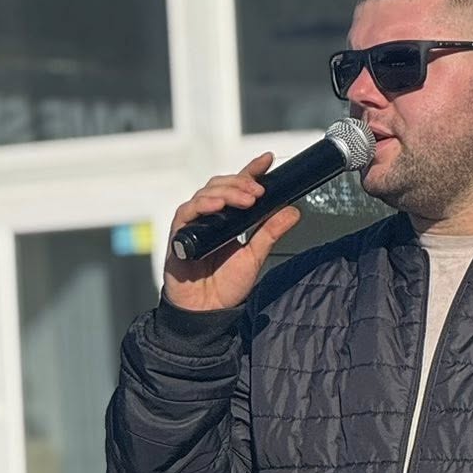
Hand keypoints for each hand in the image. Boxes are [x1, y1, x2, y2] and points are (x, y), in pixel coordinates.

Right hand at [162, 152, 300, 315]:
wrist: (206, 312)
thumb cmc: (225, 286)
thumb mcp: (255, 256)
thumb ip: (270, 232)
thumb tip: (293, 210)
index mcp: (228, 218)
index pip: (239, 187)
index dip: (252, 171)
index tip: (267, 160)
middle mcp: (209, 216)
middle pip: (222, 185)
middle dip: (241, 183)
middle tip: (259, 192)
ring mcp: (193, 224)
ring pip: (206, 193)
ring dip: (227, 192)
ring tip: (246, 200)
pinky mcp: (179, 234)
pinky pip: (187, 212)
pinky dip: (202, 205)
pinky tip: (216, 206)